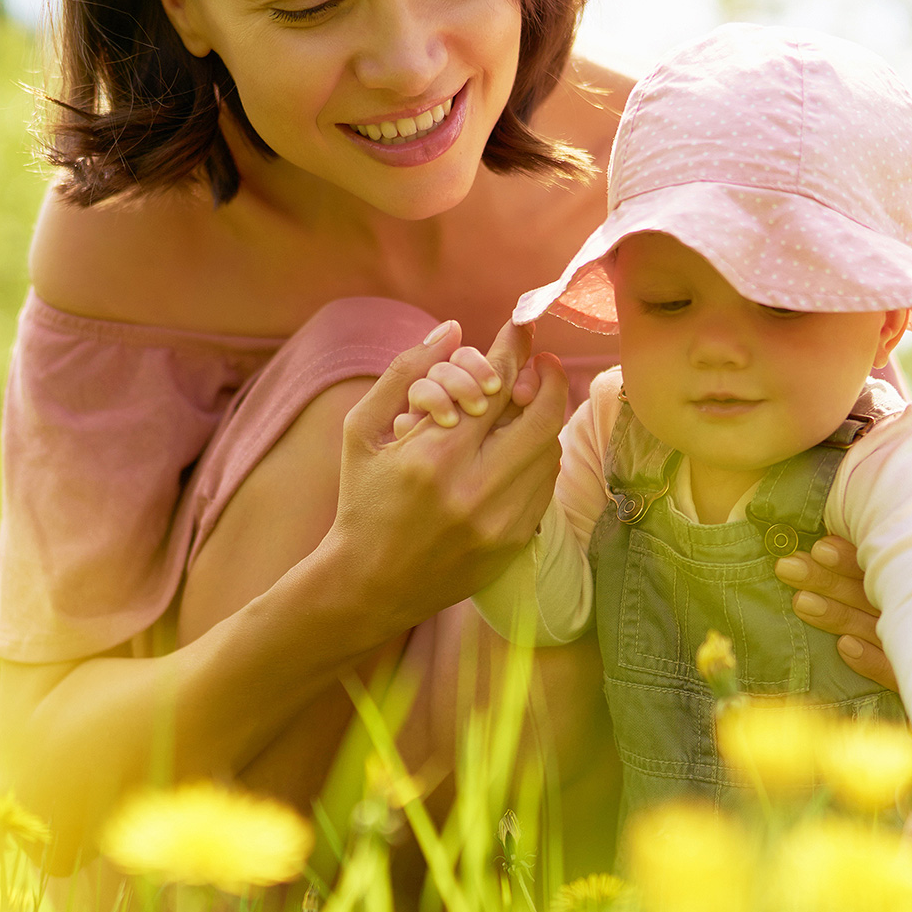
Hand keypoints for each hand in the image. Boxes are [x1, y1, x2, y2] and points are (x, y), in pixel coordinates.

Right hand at [326, 320, 566, 629]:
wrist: (367, 584)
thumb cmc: (362, 501)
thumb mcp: (362, 431)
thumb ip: (404, 373)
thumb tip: (451, 329)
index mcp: (432, 457)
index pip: (495, 387)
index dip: (515, 349)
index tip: (524, 327)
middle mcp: (473, 490)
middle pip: (541, 416)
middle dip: (548, 379)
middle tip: (542, 363)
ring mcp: (499, 521)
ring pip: (549, 451)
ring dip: (544, 419)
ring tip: (527, 407)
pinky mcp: (513, 543)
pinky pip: (544, 486)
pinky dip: (539, 458)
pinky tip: (519, 450)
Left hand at [775, 449, 911, 686]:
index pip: (910, 551)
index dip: (865, 549)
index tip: (822, 539)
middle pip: (895, 588)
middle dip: (838, 579)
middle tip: (789, 566)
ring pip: (894, 627)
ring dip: (844, 615)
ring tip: (801, 602)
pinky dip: (879, 660)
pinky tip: (844, 649)